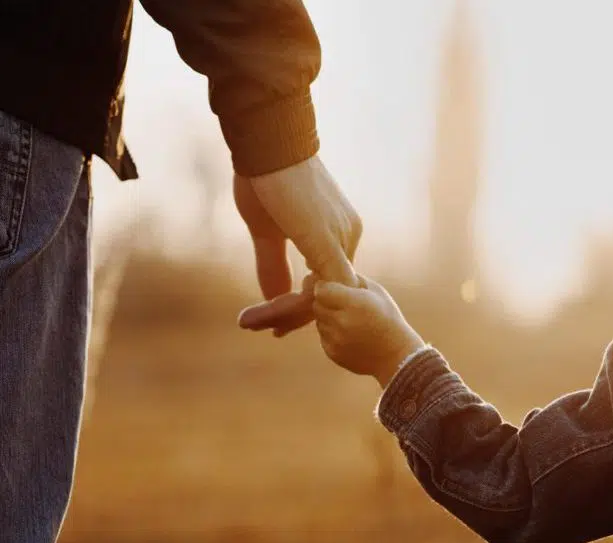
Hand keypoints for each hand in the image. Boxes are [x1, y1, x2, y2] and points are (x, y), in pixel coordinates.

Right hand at [234, 156, 360, 335]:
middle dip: (302, 313)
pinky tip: (284, 318)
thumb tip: (274, 296)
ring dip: (299, 313)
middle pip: (330, 289)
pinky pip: (325, 286)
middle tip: (276, 330)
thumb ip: (273, 264)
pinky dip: (305, 306)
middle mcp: (348, 235)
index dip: (306, 301)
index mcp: (337, 231)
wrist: (266, 141)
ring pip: (328, 291)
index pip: (328, 278)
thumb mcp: (268, 230)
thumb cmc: (264, 176)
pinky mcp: (327, 241)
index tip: (281, 319)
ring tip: (273, 328)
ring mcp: (342, 238)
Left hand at [312, 275, 424, 386]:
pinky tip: (349, 334)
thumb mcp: (376, 292)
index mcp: (353, 303)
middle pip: (317, 305)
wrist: (396, 356)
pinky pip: (323, 337)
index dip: (325, 287)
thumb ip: (353, 278)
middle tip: (341, 304)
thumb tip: (330, 270)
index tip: (333, 287)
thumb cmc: (388, 318)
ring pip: (319, 321)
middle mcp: (341, 322)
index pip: (321, 289)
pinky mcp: (332, 353)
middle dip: (326, 302)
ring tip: (348, 320)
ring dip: (328, 318)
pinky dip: (332, 333)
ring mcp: (335, 340)